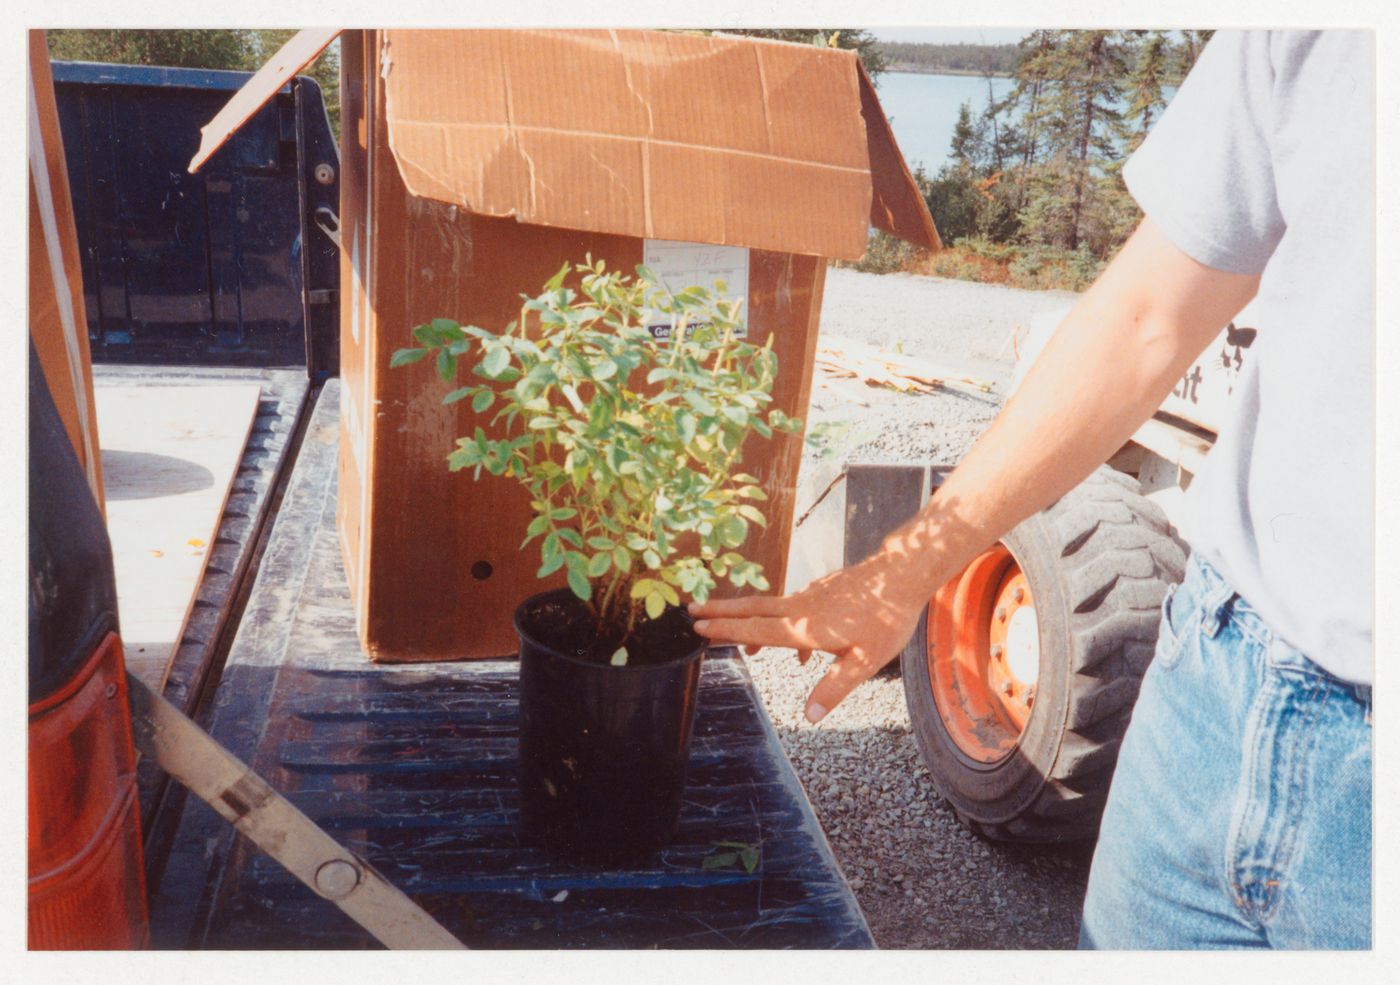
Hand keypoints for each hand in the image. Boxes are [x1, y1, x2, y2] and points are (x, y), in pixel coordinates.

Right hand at [689, 548, 936, 722]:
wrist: (903, 573)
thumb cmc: (887, 618)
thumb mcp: (865, 662)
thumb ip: (834, 688)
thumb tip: (808, 717)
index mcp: (805, 627)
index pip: (757, 631)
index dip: (727, 631)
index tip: (699, 628)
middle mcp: (801, 607)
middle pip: (752, 609)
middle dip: (721, 611)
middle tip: (691, 610)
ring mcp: (811, 595)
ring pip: (771, 607)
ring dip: (748, 617)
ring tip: (740, 641)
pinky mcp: (823, 590)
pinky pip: (794, 607)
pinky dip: (783, 622)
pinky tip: (804, 649)